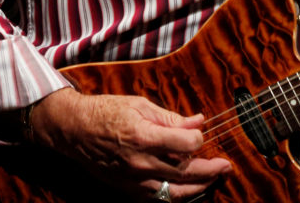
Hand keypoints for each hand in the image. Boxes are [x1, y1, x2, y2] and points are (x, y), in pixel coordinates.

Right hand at [29, 88, 230, 200]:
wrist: (74, 130)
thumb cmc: (106, 112)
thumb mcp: (141, 105)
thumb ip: (171, 118)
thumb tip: (198, 122)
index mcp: (144, 137)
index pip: (187, 145)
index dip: (200, 139)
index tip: (201, 132)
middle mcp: (140, 162)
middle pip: (185, 173)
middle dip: (210, 170)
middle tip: (226, 166)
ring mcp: (133, 180)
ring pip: (173, 192)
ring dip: (197, 187)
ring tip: (213, 180)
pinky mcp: (127, 189)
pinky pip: (156, 198)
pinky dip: (174, 195)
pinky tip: (186, 188)